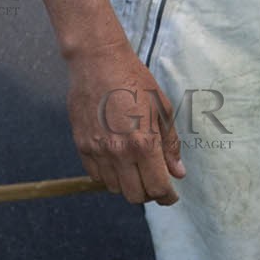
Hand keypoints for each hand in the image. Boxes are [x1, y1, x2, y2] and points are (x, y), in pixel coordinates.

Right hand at [66, 41, 185, 204]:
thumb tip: (178, 172)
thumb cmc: (135, 81)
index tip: (171, 196)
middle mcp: (119, 153)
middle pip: (135, 195)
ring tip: (136, 168)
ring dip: (128, 184)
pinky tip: (116, 160)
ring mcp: (97, 152)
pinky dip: (108, 175)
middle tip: (155, 180)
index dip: (167, 196)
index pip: (157, 187)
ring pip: (114, 188)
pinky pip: (96, 176)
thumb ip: (170, 144)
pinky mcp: (82, 147)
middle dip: (149, 193)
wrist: (98, 62)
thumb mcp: (162, 108)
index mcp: (144, 144)